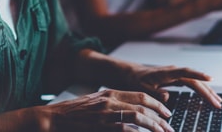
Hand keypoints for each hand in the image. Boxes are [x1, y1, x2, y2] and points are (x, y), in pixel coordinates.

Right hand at [38, 89, 173, 131]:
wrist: (52, 118)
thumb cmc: (72, 113)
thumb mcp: (94, 102)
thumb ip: (111, 104)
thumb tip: (129, 111)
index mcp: (109, 93)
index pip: (140, 95)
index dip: (156, 104)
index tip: (166, 112)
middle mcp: (110, 100)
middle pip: (142, 105)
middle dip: (159, 116)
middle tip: (169, 126)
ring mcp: (105, 113)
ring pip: (138, 117)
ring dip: (154, 126)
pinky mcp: (101, 125)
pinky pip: (125, 129)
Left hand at [124, 64, 221, 108]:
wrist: (132, 73)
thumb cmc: (136, 79)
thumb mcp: (142, 87)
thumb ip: (154, 92)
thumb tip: (167, 97)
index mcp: (167, 73)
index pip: (186, 72)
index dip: (198, 75)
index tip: (210, 79)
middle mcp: (174, 72)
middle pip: (195, 80)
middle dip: (208, 91)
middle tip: (218, 104)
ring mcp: (176, 74)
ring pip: (195, 82)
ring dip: (207, 91)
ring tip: (218, 102)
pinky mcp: (177, 78)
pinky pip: (192, 83)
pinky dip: (201, 90)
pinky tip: (208, 96)